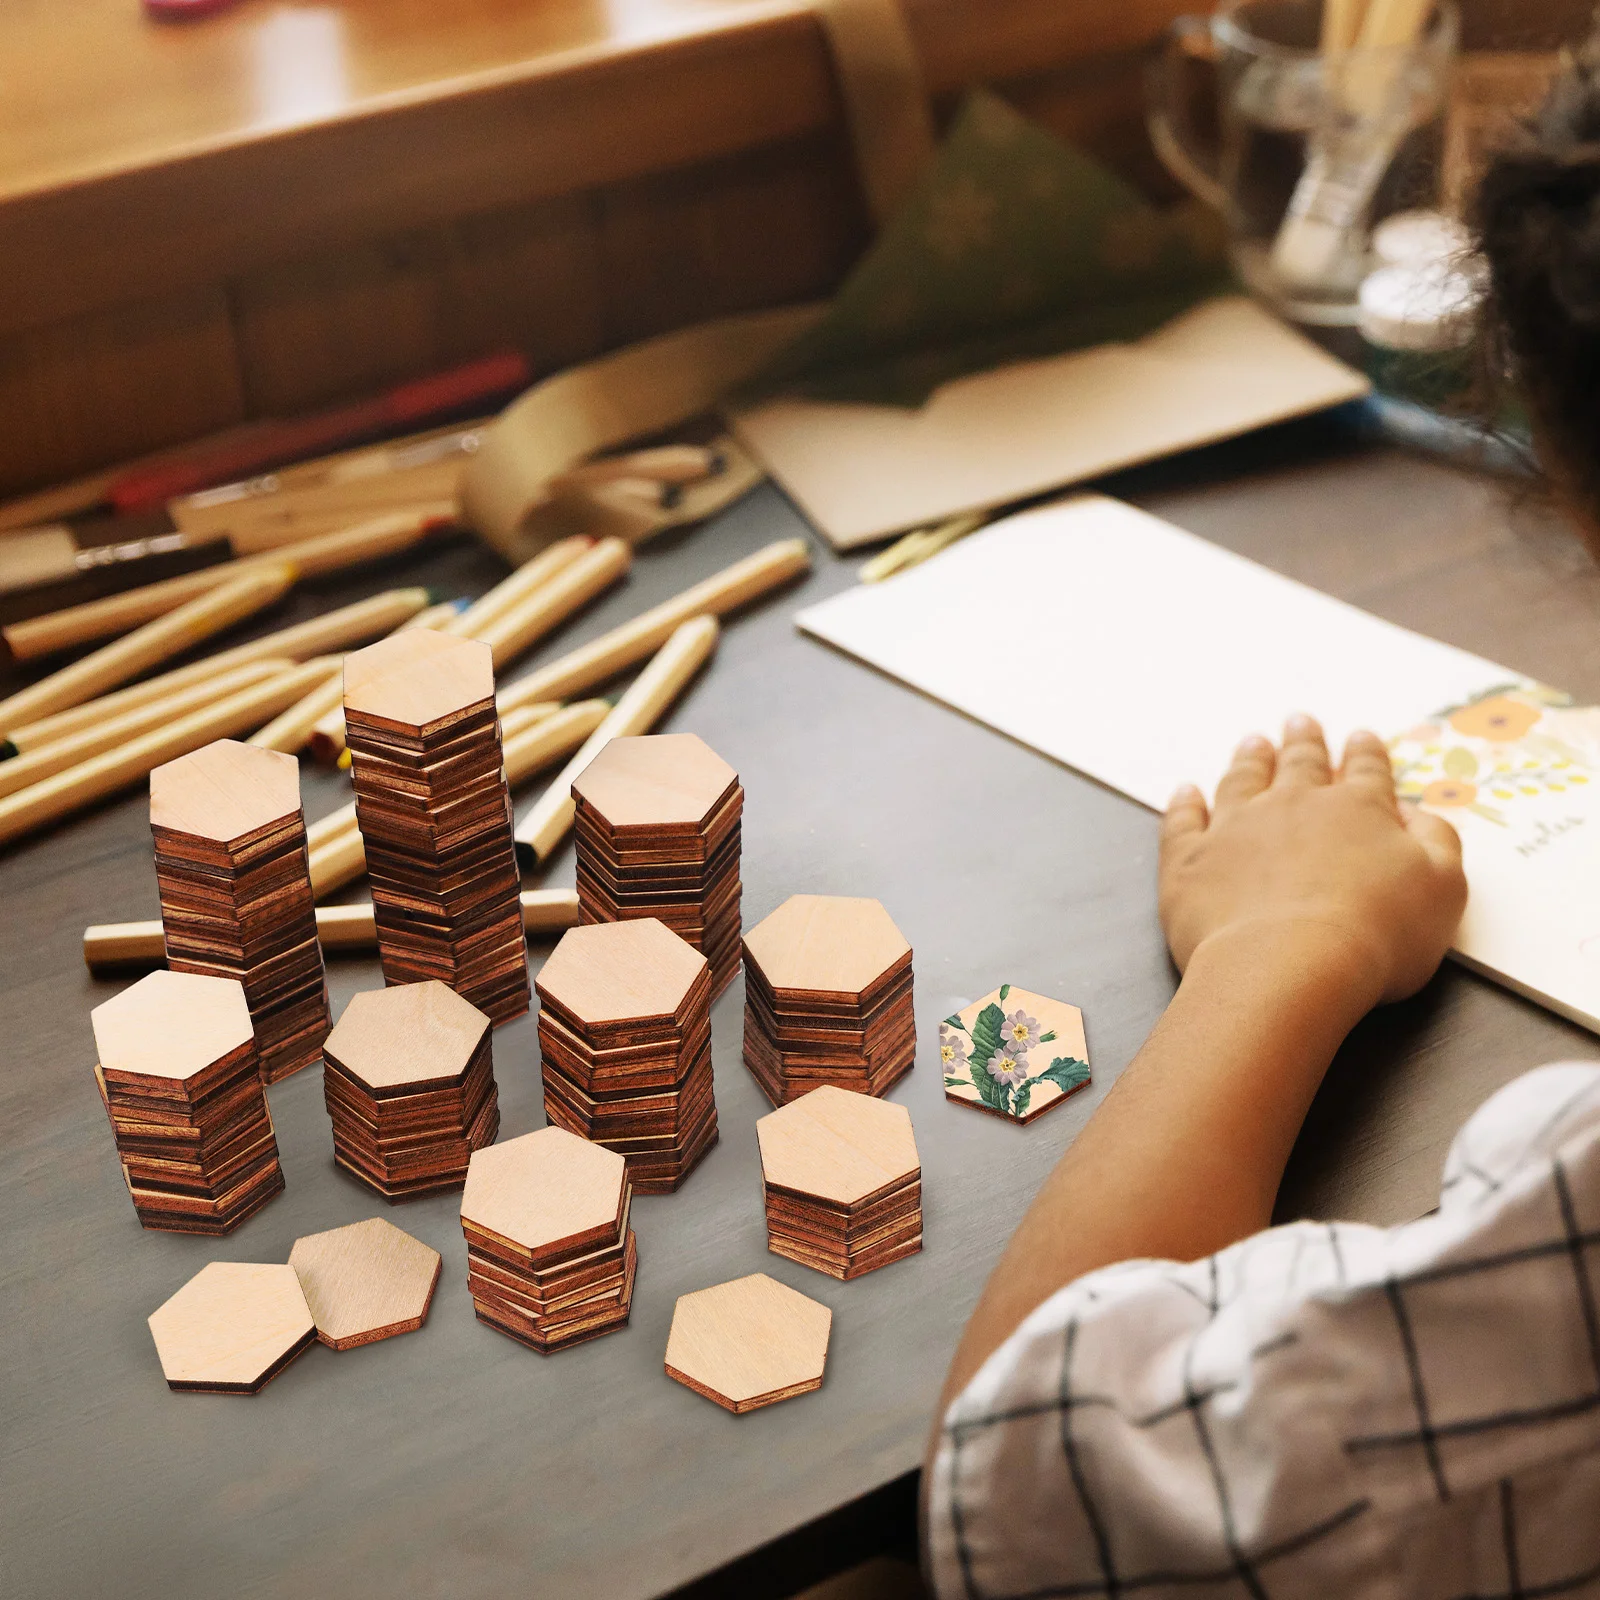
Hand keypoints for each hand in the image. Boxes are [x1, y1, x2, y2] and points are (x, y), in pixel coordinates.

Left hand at [1160, 715, 1467, 1007]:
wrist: (1288, 966)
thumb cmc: (1376, 935)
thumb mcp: (1442, 889)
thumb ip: (1436, 842)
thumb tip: (1414, 813)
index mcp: (1357, 810)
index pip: (1365, 772)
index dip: (1364, 754)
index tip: (1359, 737)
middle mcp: (1293, 806)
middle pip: (1300, 764)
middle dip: (1303, 742)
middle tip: (1300, 721)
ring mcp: (1236, 827)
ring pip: (1242, 780)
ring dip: (1250, 760)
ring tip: (1253, 743)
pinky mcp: (1190, 859)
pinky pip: (1183, 821)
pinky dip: (1184, 804)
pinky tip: (1186, 792)